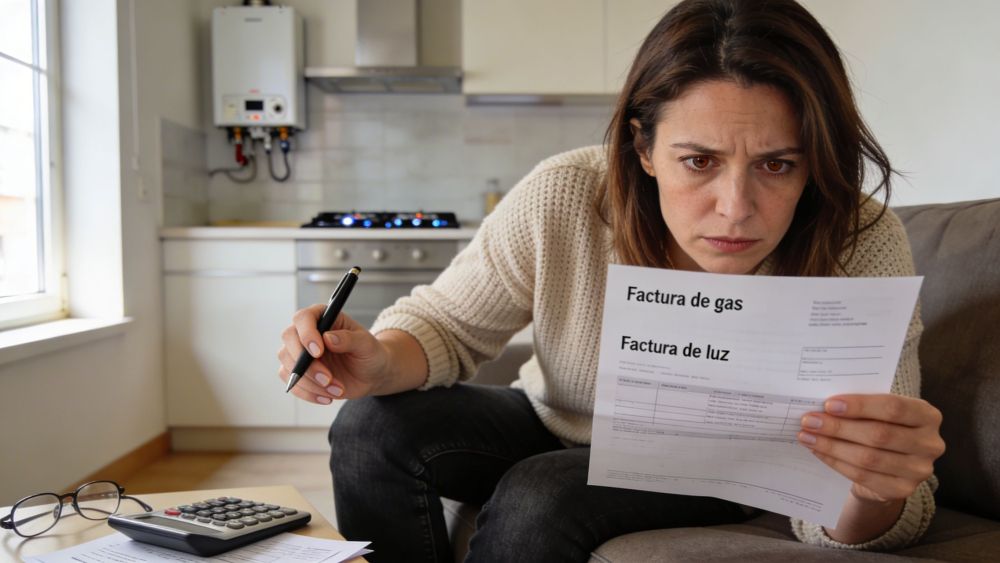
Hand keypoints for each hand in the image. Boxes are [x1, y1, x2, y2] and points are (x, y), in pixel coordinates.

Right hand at [277, 305, 390, 403]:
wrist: (372, 375)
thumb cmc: (370, 354)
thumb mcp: (367, 345)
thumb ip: (350, 339)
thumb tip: (328, 338)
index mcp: (323, 317)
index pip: (304, 318)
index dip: (307, 333)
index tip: (318, 352)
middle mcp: (307, 333)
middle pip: (289, 340)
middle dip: (306, 363)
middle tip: (327, 378)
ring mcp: (301, 353)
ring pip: (288, 364)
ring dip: (310, 382)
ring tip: (336, 389)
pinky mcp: (300, 373)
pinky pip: (292, 383)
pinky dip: (308, 393)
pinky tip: (327, 397)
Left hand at [798, 394, 944, 502]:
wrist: (890, 466)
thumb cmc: (882, 427)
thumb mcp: (879, 413)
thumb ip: (861, 407)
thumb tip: (823, 405)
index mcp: (927, 415)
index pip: (893, 407)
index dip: (860, 406)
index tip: (829, 404)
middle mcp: (930, 443)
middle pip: (878, 434)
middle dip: (838, 427)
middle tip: (809, 421)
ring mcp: (920, 470)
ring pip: (868, 458)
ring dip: (831, 446)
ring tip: (807, 436)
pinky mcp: (903, 490)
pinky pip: (862, 476)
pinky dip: (836, 462)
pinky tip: (818, 452)